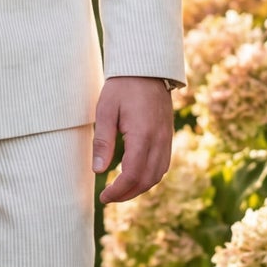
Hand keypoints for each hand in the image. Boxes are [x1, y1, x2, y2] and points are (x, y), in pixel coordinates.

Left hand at [93, 76, 173, 203]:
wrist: (147, 68)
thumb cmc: (122, 87)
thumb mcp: (105, 110)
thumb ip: (103, 141)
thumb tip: (98, 171)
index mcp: (143, 135)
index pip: (132, 175)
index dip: (118, 191)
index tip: (103, 197)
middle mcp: (159, 140)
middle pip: (147, 180)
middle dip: (128, 194)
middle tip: (109, 198)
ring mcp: (166, 138)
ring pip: (158, 175)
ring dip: (140, 187)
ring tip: (120, 190)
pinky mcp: (168, 135)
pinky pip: (163, 164)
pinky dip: (150, 176)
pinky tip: (135, 175)